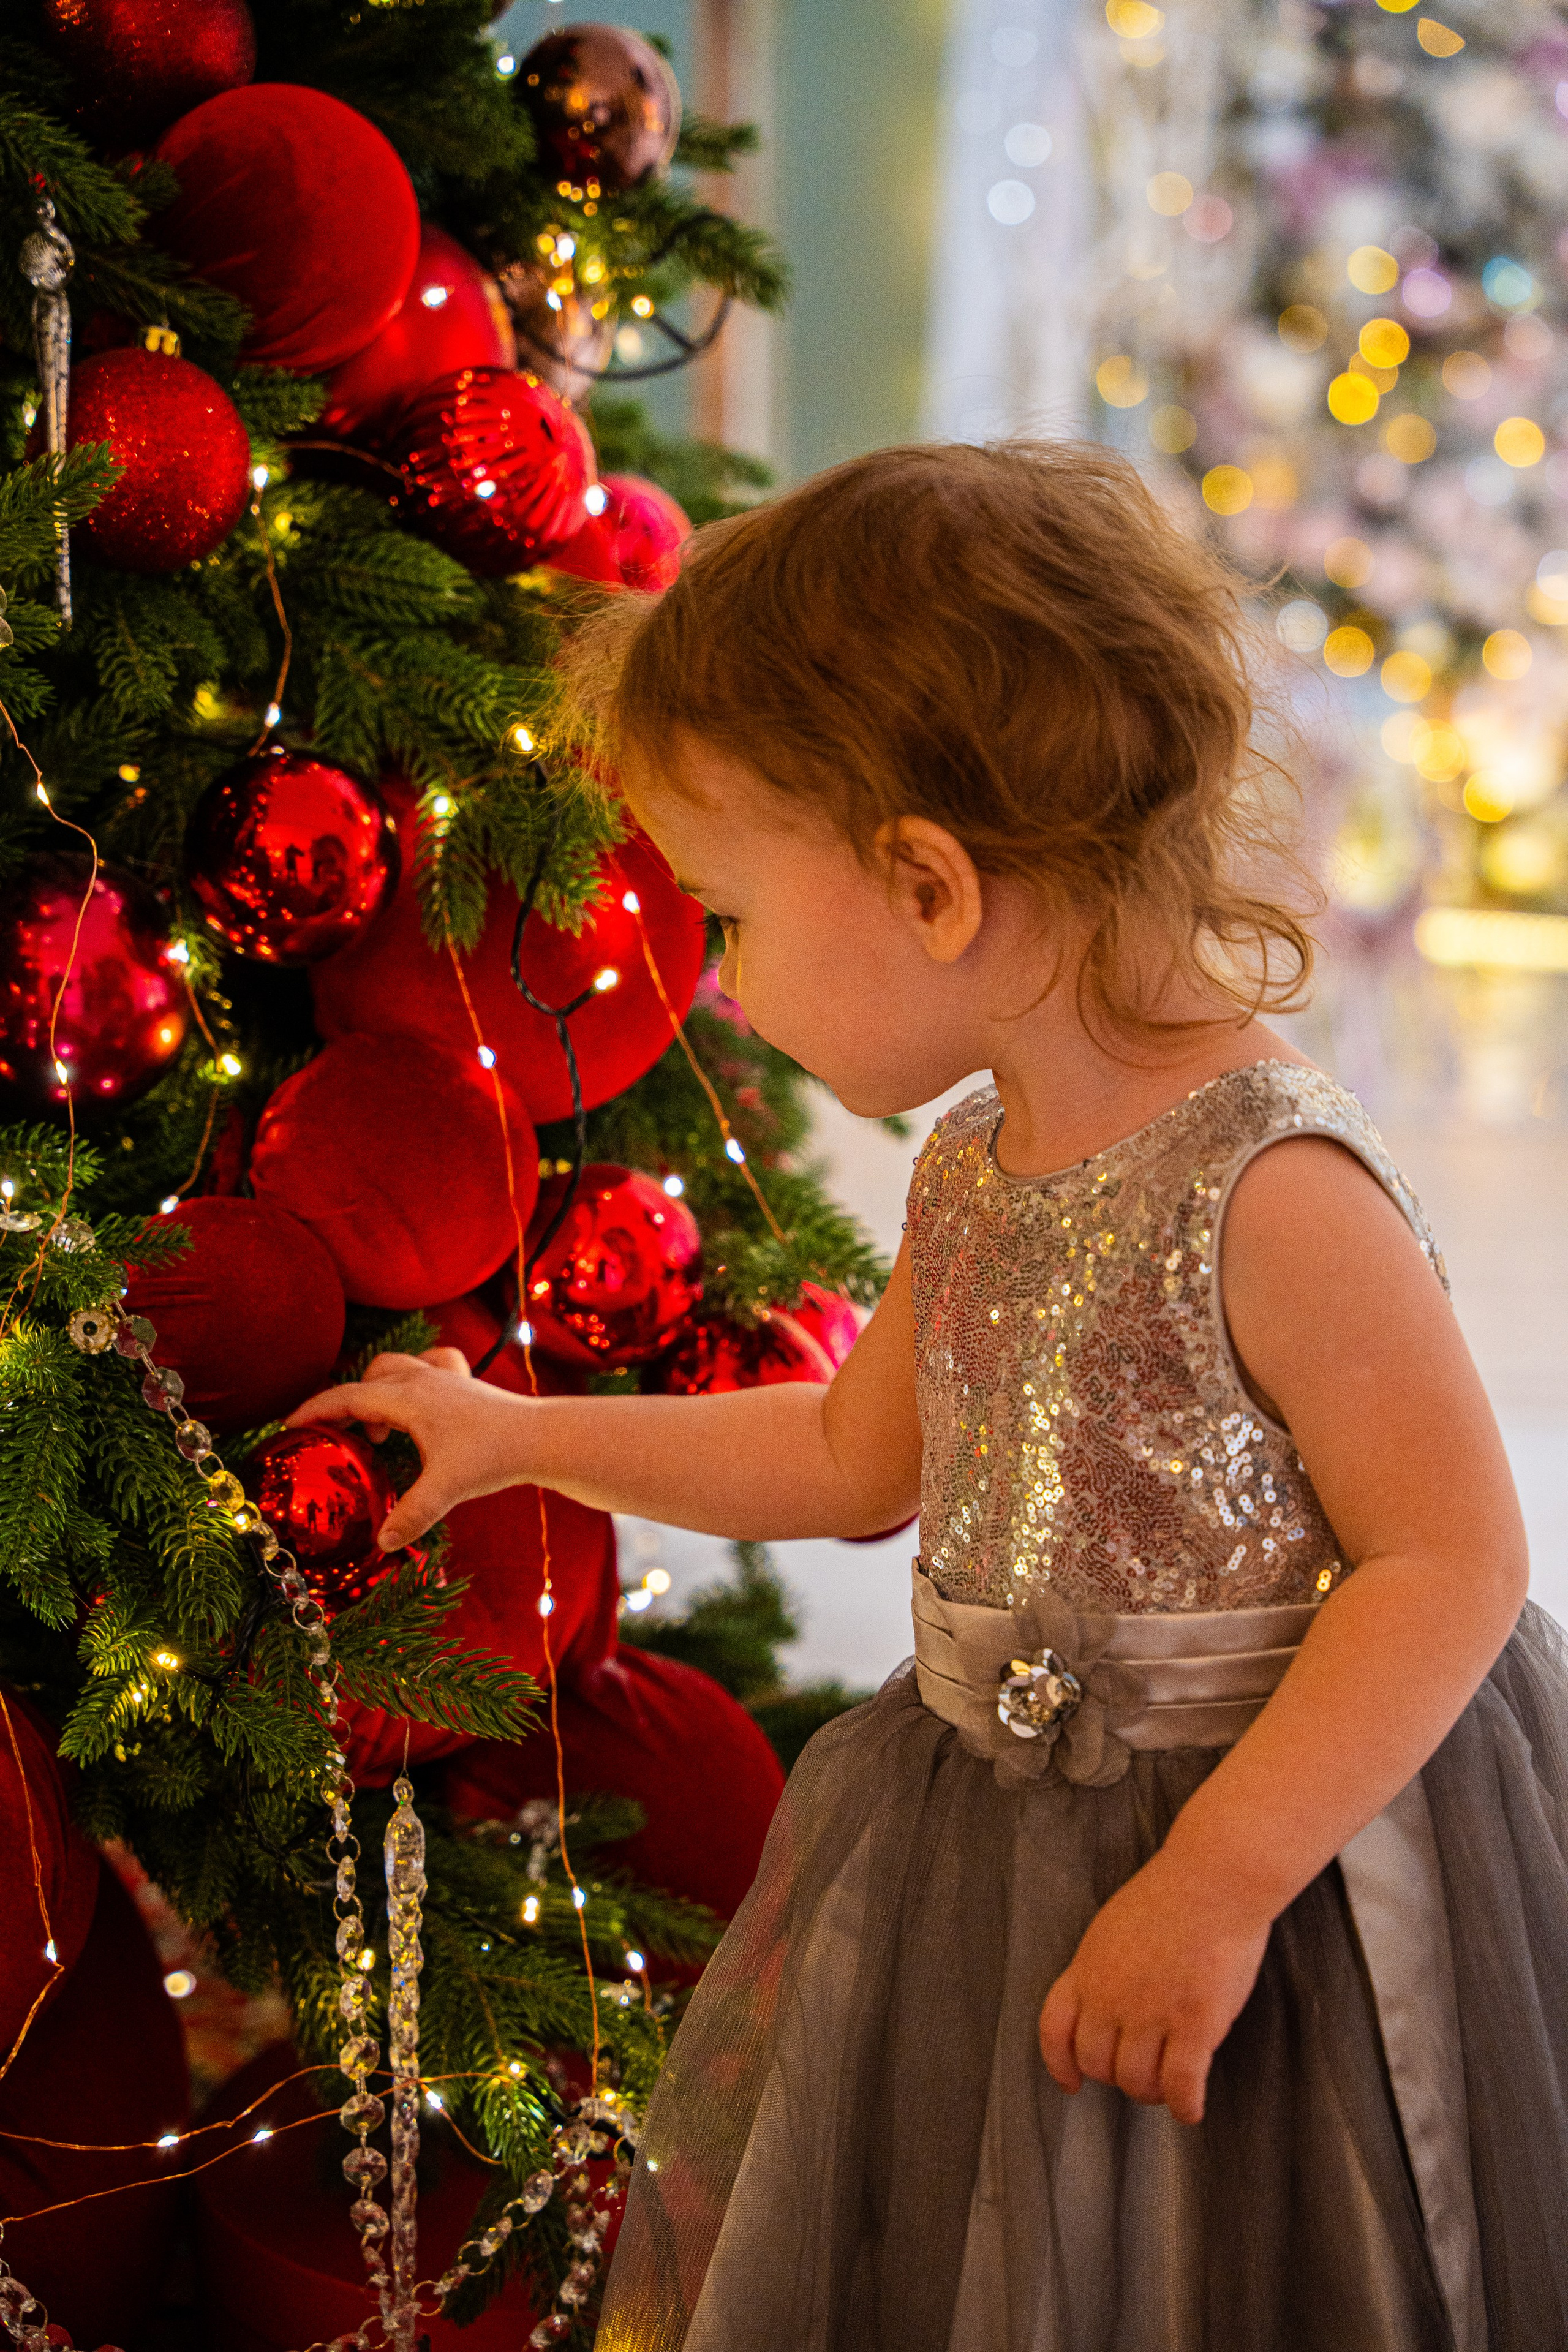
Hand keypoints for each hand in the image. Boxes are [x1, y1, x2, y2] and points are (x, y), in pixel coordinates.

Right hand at [287, 1348, 532, 1548]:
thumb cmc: (493, 1456)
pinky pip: (432, 1366)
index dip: (315, 1410)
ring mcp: (447, 1378)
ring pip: (398, 1368)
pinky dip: (415, 1379)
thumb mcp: (445, 1489)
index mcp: (409, 1398)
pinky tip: (418, 1407)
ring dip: (378, 1392)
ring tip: (377, 1433)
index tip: (290, 1425)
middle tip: (337, 1437)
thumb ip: (410, 1515)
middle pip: (369, 1378)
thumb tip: (381, 1542)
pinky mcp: (466, 1385)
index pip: (349, 1395)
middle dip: (345, 1403)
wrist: (540, 1436)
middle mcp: (424, 1379)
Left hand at [1037, 1853, 1269, 2125]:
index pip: (1054, 2029)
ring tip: (1167, 2088)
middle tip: (1140, 2075)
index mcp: (1088, 1968)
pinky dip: (1185, 2106)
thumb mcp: (1112, 1928)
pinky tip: (1192, 2110)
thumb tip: (1099, 2006)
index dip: (1060, 2064)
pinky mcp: (1194, 2023)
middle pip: (1097, 2063)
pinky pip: (1180, 2085)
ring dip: (1152, 2093)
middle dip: (1116, 2078)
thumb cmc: (1171, 1897)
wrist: (1215, 1879)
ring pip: (1137, 2081)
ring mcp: (1152, 2011)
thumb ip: (1102, 1969)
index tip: (1071, 2083)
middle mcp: (1111, 1995)